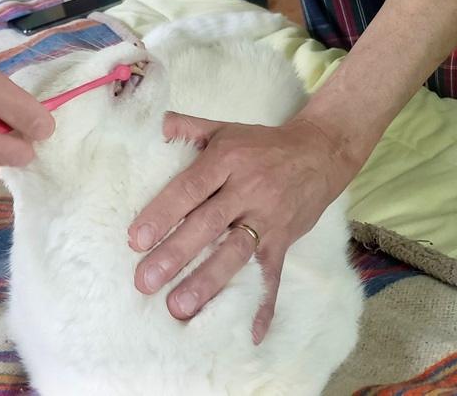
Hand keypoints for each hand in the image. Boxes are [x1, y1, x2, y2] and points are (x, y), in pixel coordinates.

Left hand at [128, 112, 358, 342]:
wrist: (321, 153)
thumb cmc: (262, 145)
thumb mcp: (225, 129)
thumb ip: (188, 128)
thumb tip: (153, 125)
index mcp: (227, 161)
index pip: (190, 188)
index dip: (163, 213)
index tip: (135, 240)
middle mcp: (248, 191)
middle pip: (208, 225)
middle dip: (175, 254)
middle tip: (146, 281)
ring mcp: (268, 220)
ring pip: (235, 253)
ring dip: (208, 281)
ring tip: (180, 306)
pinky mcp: (283, 242)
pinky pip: (273, 276)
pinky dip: (263, 305)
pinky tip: (249, 332)